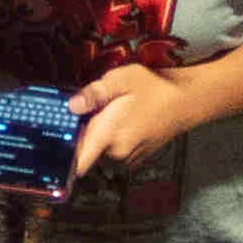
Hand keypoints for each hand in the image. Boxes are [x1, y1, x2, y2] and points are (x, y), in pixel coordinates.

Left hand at [59, 58, 203, 186]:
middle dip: (82, 136)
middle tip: (89, 114)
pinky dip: (111, 142)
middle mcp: (117, 152)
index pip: (77, 163)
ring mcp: (128, 158)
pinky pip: (113, 154)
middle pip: (84, 153)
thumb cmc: (156, 88)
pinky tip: (121, 123)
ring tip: (108, 116)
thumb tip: (71, 105)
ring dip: (97, 139)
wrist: (188, 101)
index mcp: (108, 135)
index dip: (62, 158)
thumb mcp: (123, 79)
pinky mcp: (136, 158)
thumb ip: (94, 92)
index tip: (54, 147)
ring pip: (99, 153)